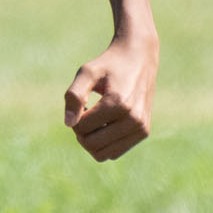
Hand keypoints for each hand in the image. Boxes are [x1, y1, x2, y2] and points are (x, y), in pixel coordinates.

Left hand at [60, 35, 157, 161]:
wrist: (139, 57)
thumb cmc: (109, 64)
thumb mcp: (87, 72)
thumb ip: (74, 95)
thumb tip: (69, 124)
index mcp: (118, 104)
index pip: (81, 129)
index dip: (74, 118)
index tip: (80, 103)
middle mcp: (133, 119)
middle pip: (91, 145)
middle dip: (81, 132)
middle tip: (85, 112)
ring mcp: (141, 127)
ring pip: (103, 154)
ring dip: (92, 140)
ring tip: (95, 119)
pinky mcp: (144, 132)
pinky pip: (115, 153)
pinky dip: (105, 144)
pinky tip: (106, 124)